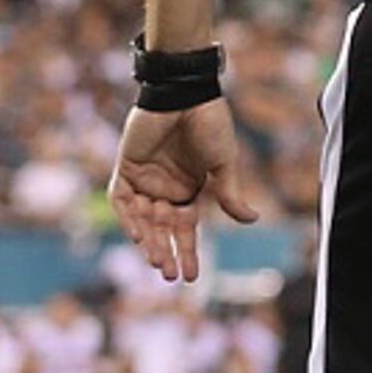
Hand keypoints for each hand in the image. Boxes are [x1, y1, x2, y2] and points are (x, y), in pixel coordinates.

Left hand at [111, 100, 261, 283]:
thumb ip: (229, 193)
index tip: (192, 277)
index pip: (185, 229)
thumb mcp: (223, 164)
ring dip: (149, 241)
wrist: (186, 95)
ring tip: (158, 261)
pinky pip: (121, 199)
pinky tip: (138, 235)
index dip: (188, 252)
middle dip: (167, 252)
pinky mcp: (126, 166)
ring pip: (142, 219)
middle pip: (162, 229)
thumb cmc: (210, 125)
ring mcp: (144, 179)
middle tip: (171, 276)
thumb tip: (251, 220)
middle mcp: (165, 188)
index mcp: (190, 189)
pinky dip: (128, 217)